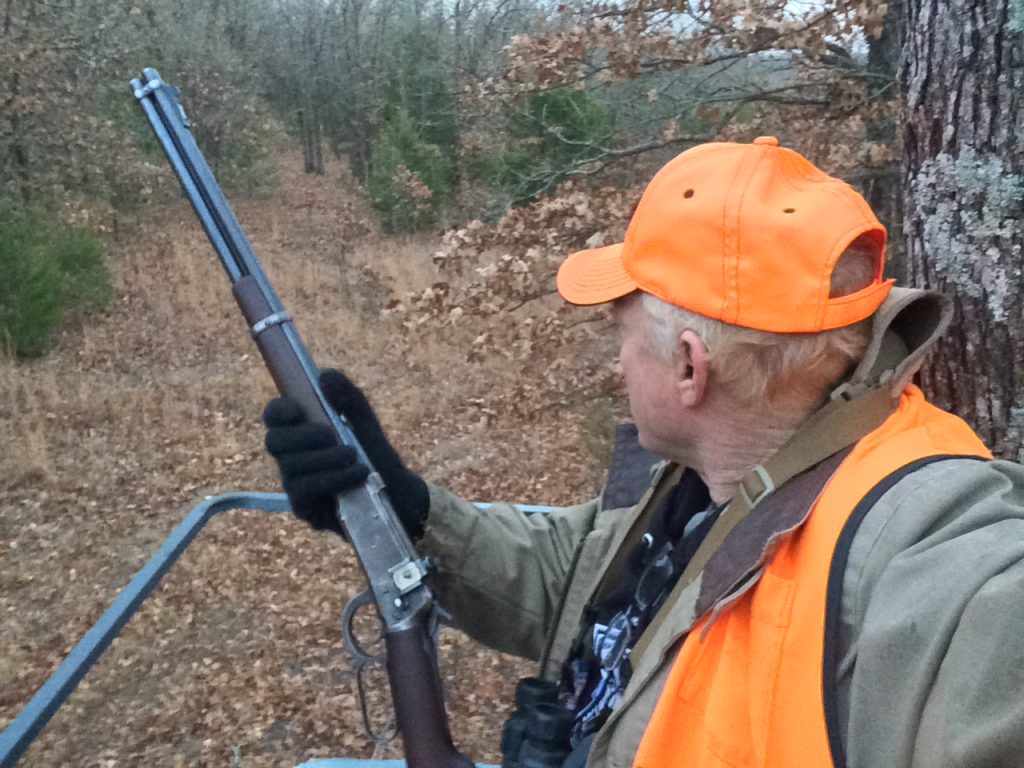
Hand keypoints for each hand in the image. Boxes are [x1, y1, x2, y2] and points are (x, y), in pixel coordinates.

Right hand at [263, 369, 428, 538]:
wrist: (398, 494)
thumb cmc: (376, 455)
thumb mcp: (365, 422)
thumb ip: (348, 398)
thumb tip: (324, 376)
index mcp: (301, 431)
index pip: (274, 416)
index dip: (280, 411)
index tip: (299, 411)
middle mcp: (292, 457)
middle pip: (274, 441)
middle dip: (303, 435)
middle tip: (332, 435)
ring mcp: (295, 484)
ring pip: (292, 466)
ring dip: (325, 458)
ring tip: (355, 456)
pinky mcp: (305, 508)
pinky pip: (305, 490)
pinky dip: (333, 478)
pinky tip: (357, 475)